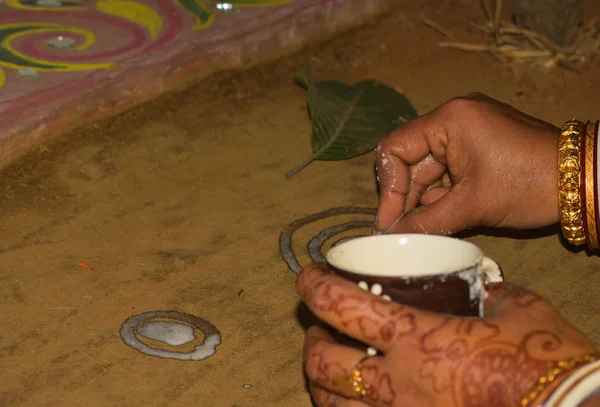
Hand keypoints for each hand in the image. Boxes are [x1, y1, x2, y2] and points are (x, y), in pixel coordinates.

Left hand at [297, 263, 596, 406]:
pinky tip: (357, 401)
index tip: (308, 276)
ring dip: (321, 380)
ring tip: (332, 366)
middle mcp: (398, 382)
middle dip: (311, 338)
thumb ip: (487, 292)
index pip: (343, 305)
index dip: (314, 286)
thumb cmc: (546, 361)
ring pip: (330, 403)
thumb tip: (476, 286)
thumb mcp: (518, 309)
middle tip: (322, 326)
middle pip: (321, 360)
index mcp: (418, 337)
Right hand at [374, 92, 559, 234]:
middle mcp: (454, 117)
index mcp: (450, 119)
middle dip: (405, 198)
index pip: (395, 148)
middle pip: (411, 159)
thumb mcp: (474, 206)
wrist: (586, 182)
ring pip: (429, 167)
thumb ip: (427, 221)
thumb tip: (392, 237)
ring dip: (422, 199)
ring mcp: (469, 130)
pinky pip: (448, 168)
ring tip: (417, 230)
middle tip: (398, 232)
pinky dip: (441, 193)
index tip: (388, 222)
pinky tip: (436, 218)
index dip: (388, 188)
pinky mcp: (480, 144)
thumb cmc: (530, 186)